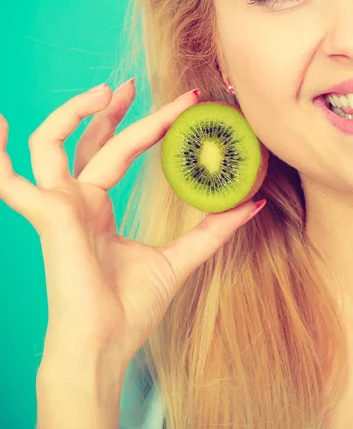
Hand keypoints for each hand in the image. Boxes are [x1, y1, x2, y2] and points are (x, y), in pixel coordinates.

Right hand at [0, 81, 264, 367]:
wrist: (104, 345)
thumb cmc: (130, 309)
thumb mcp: (180, 258)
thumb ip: (214, 230)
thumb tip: (253, 203)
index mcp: (98, 208)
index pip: (116, 152)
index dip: (144, 125)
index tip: (181, 104)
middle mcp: (76, 201)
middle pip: (89, 140)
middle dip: (113, 110)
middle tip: (136, 83)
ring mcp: (58, 205)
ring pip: (50, 143)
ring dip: (71, 113)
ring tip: (105, 92)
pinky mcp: (47, 215)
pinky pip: (11, 180)